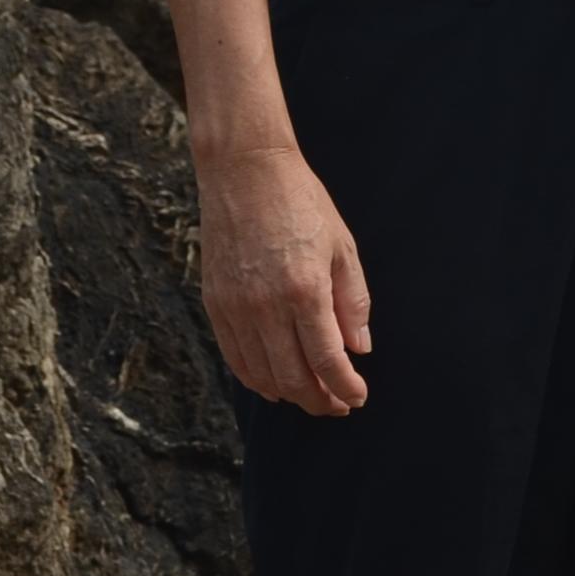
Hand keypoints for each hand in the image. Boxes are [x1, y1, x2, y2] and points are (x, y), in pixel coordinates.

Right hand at [197, 143, 371, 416]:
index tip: (358, 397)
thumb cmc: (302, 202)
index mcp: (305, 290)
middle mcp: (266, 306)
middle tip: (338, 405)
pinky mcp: (215, 304)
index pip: (327, 361)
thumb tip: (359, 349)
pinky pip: (235, 357)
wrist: (245, 171)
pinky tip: (274, 383)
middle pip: (294, 378)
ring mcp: (236, 308)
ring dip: (289, 394)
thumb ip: (353, 302)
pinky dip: (256, 378)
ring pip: (262, 375)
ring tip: (311, 397)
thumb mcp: (342, 247)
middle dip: (320, 400)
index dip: (345, 387)